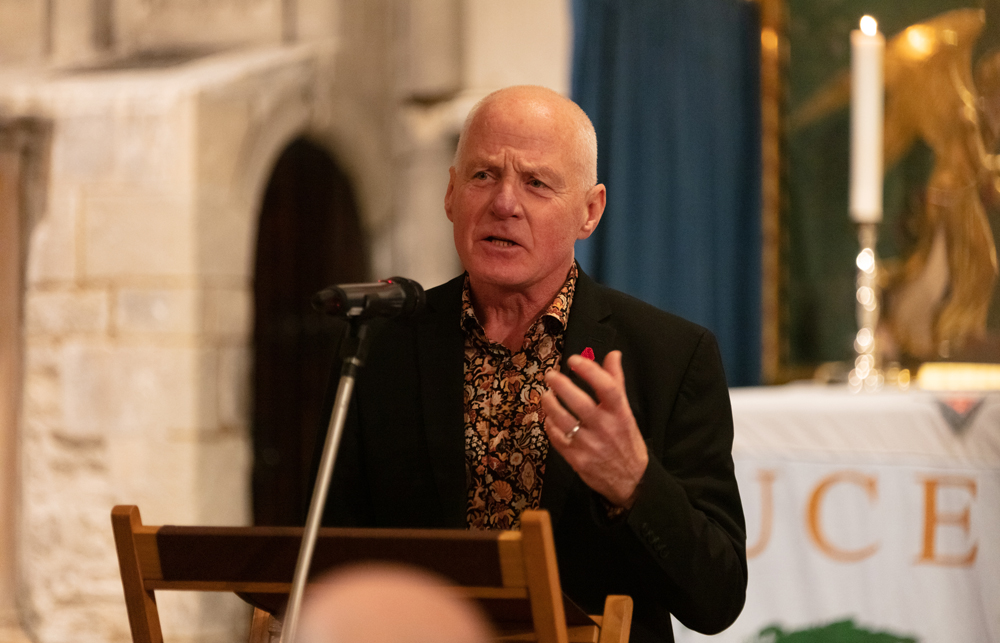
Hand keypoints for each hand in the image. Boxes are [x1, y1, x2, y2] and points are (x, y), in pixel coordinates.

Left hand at [542, 351, 648, 507]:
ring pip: (563, 420)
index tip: (574, 359)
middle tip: (550, 375)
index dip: (589, 370)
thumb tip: (613, 355)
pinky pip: (557, 438)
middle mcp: (605, 428)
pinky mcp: (576, 459)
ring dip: (550, 404)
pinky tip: (549, 417)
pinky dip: (550, 425)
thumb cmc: (626, 441)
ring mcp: (590, 445)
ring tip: (546, 395)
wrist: (631, 482)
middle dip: (561, 385)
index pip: (607, 387)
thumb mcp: (627, 413)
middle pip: (580, 403)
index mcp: (620, 414)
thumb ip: (616, 383)